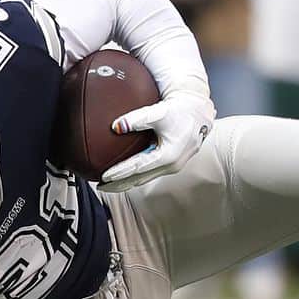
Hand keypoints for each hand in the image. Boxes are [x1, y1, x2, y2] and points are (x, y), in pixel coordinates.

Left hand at [99, 92, 214, 192]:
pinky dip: (135, 177)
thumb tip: (116, 126)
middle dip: (119, 185)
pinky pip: (149, 174)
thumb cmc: (180, 111)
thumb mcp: (158, 113)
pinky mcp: (171, 164)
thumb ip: (136, 119)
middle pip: (139, 179)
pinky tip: (124, 176)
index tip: (103, 176)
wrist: (198, 112)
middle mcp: (171, 165)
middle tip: (100, 186)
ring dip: (126, 183)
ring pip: (144, 179)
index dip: (119, 172)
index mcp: (168, 156)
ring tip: (108, 185)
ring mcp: (172, 167)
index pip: (137, 168)